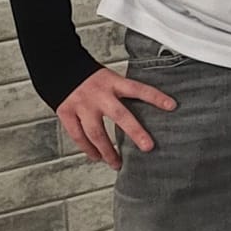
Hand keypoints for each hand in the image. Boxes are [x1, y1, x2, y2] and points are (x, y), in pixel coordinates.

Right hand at [56, 66, 176, 169]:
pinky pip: (78, 136)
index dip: (155, 97)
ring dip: (107, 150)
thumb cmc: (90, 77)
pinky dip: (87, 149)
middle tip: (148, 147)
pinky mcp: (66, 113)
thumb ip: (123, 92)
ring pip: (96, 132)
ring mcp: (81, 105)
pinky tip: (96, 157)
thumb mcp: (110, 77)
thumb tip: (146, 107)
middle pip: (119, 115)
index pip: (138, 89)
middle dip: (135, 132)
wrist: (58, 67)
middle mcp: (99, 94)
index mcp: (113, 82)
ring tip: (117, 163)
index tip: (172, 106)